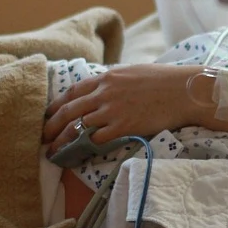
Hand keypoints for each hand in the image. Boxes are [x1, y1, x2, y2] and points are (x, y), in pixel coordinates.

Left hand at [42, 64, 203, 156]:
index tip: (48, 115)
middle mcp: (105, 93)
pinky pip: (97, 139)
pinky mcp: (123, 126)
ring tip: (55, 152)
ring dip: (63, 141)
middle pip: (69, 111)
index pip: (72, 92)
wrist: (184, 90)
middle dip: (52, 126)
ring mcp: (113, 110)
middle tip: (43, 137)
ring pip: (77, 127)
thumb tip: (105, 89)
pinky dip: (85, 147)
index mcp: (107, 78)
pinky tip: (79, 154)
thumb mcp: (133, 72)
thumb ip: (115, 81)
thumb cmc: (164, 80)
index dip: (56, 105)